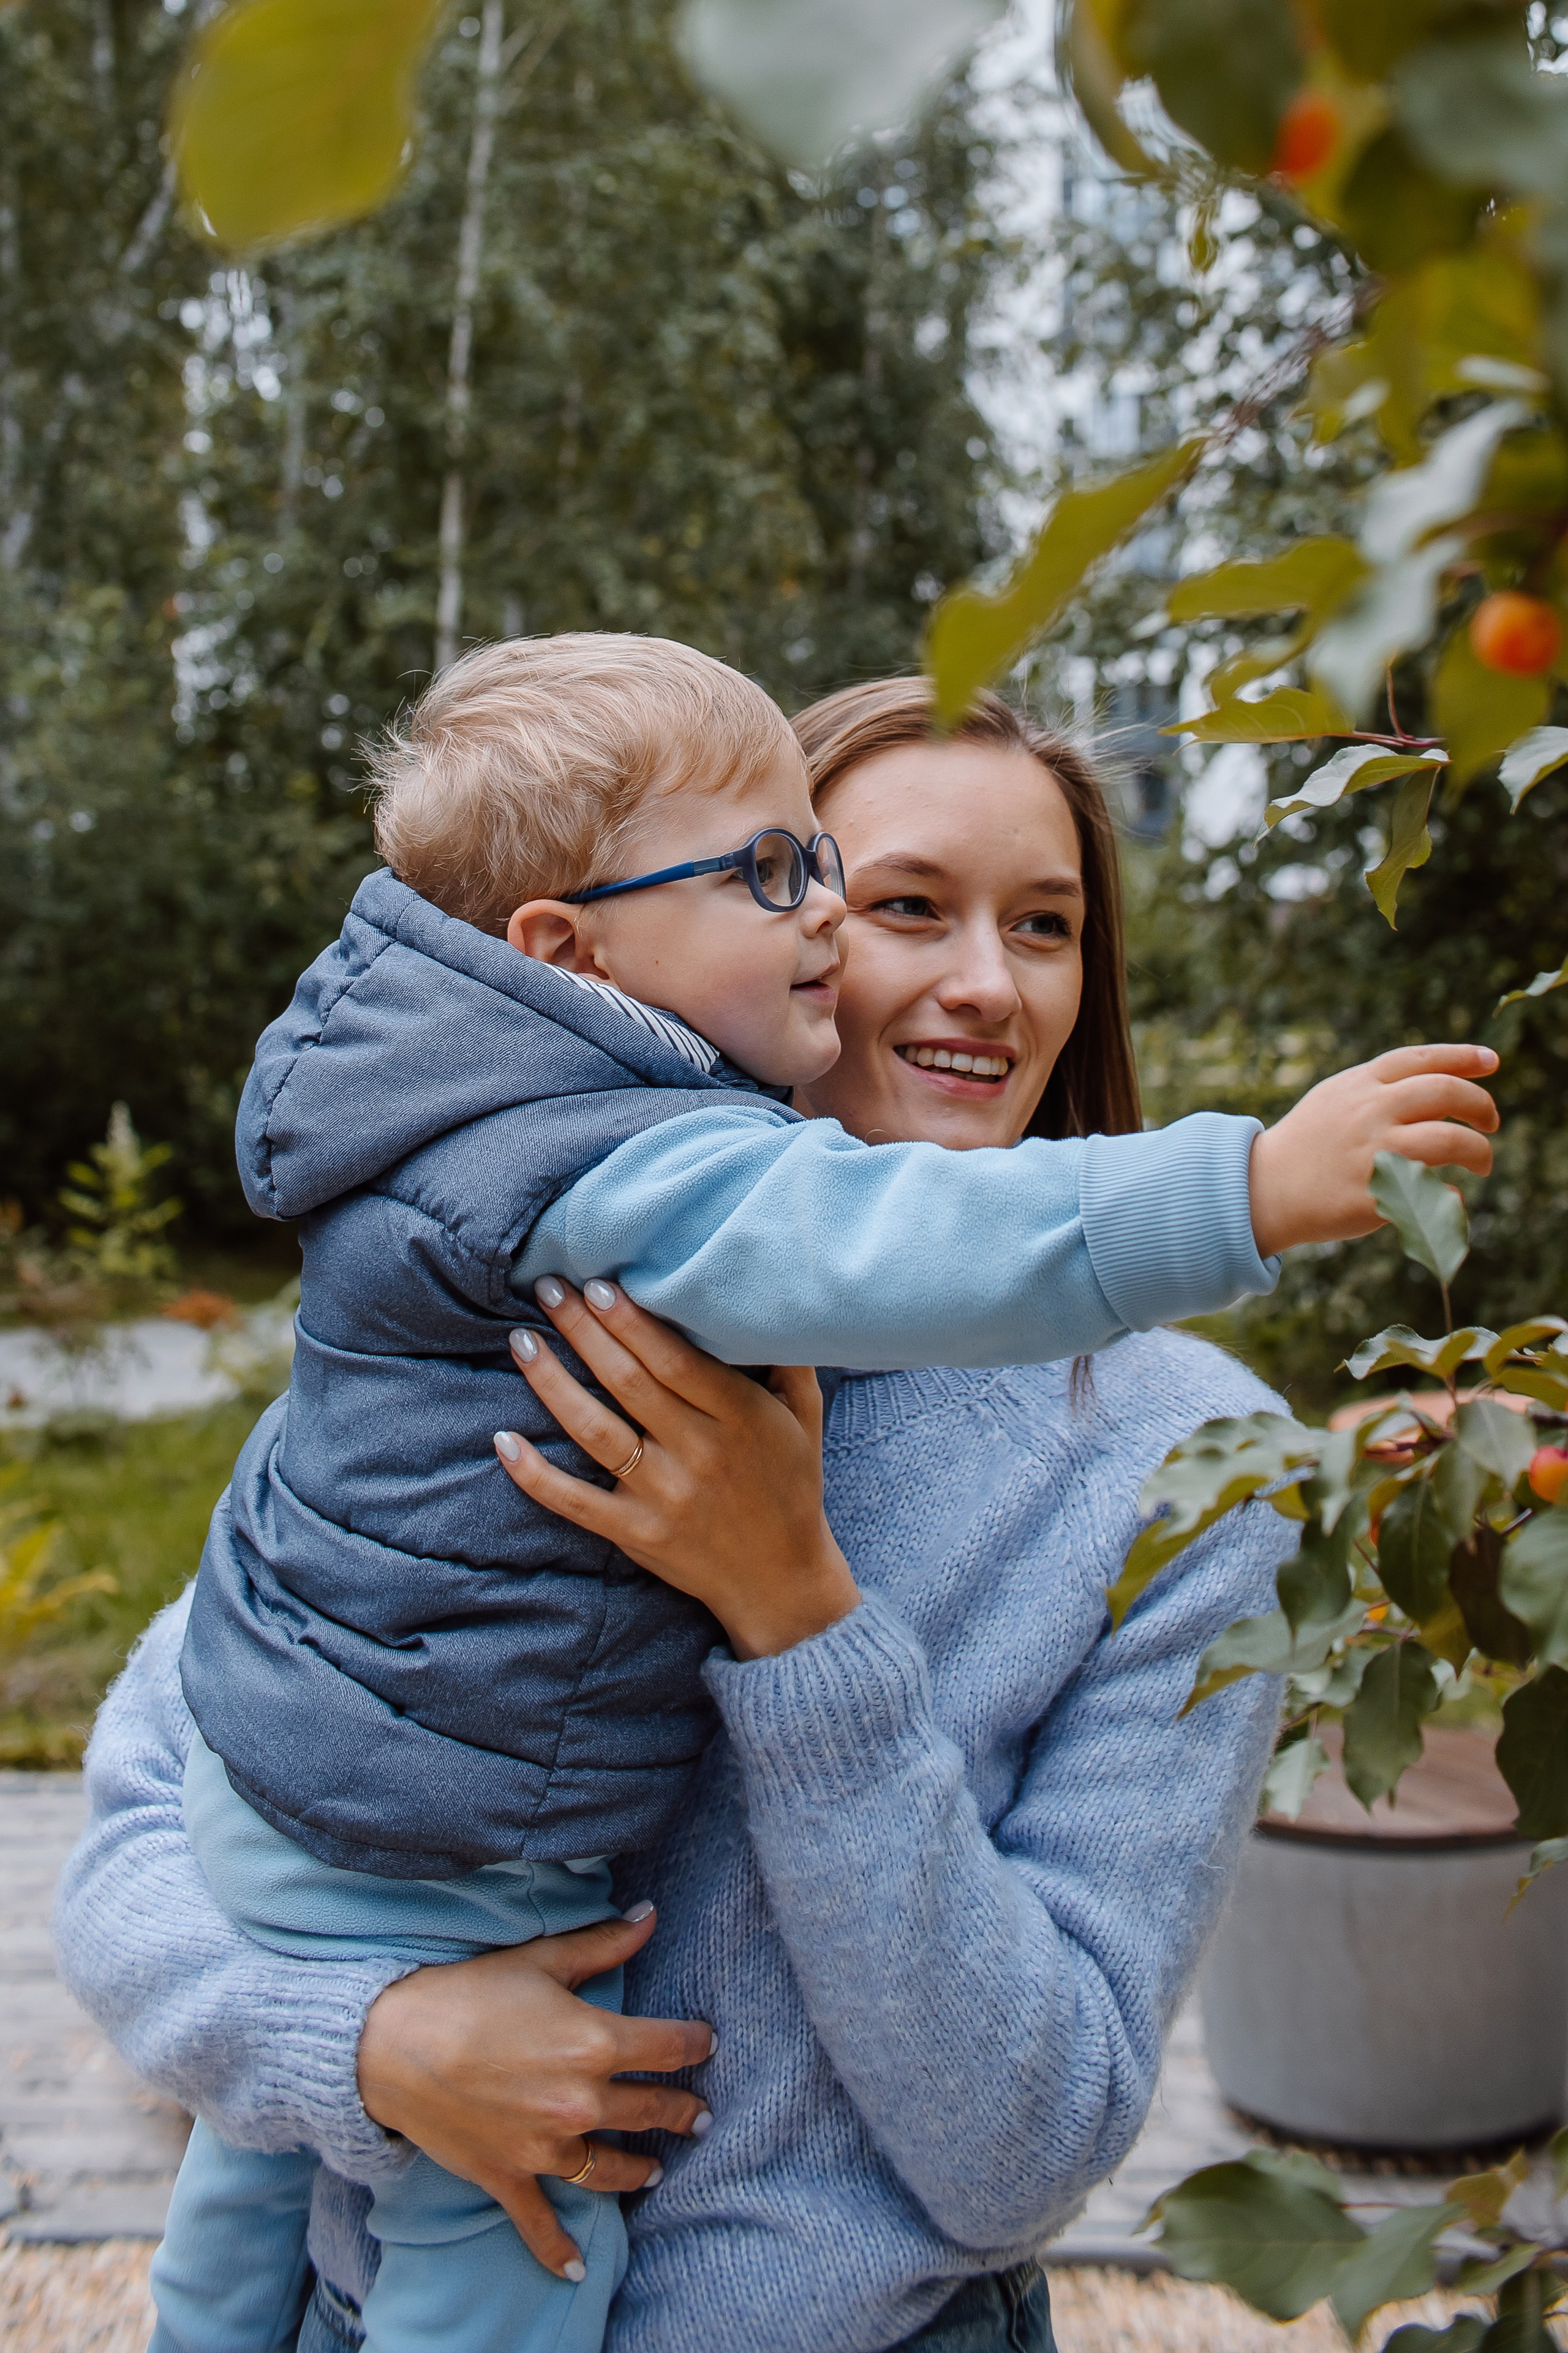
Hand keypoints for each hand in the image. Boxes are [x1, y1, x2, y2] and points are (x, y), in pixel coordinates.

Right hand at [357, 1907, 713, 2279]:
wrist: (392, 2045)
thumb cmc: (469, 1994)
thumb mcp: (541, 1960)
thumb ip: (602, 1945)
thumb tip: (650, 1916)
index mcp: (595, 2043)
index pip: (669, 2047)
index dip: (695, 2044)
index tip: (705, 2044)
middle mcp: (581, 2101)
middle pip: (650, 2110)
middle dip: (680, 2111)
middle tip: (699, 2115)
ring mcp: (546, 2145)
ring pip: (611, 2170)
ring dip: (639, 2170)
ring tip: (655, 2169)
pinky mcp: (509, 2175)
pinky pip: (540, 2223)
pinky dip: (559, 2252)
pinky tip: (578, 2270)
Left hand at [492, 1275, 860, 1660]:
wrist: (781, 1580)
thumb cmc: (791, 1483)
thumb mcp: (805, 1416)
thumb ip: (788, 1357)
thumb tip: (764, 1294)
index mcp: (740, 1418)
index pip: (675, 1360)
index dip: (632, 1322)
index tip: (598, 1284)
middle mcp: (700, 1455)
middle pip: (628, 1382)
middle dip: (584, 1330)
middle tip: (549, 1288)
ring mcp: (664, 1498)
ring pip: (595, 1431)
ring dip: (552, 1383)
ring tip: (522, 1340)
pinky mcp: (636, 1534)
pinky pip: (576, 1501)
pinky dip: (535, 1475)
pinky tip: (503, 1441)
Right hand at [1248, 1043, 1498, 1257]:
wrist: (1265, 1187)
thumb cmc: (1309, 1141)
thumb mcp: (1337, 1096)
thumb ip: (1382, 1085)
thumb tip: (1440, 1080)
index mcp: (1362, 1084)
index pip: (1423, 1059)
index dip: (1463, 1057)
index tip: (1491, 1061)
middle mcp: (1370, 1112)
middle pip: (1446, 1093)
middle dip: (1481, 1105)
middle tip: (1490, 1122)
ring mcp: (1373, 1152)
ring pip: (1450, 1141)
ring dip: (1479, 1151)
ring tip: (1482, 1163)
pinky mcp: (1375, 1194)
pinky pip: (1433, 1191)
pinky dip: (1451, 1193)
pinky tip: (1450, 1194)